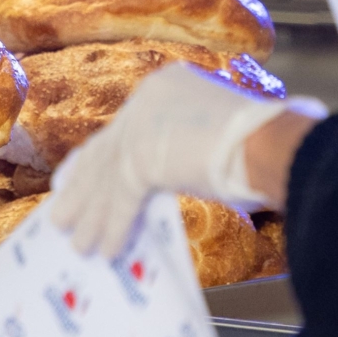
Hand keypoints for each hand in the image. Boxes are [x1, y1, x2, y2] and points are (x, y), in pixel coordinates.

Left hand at [47, 63, 326, 259]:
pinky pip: (122, 200)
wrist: (273, 143)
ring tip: (77, 241)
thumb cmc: (266, 140)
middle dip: (82, 186)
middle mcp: (146, 99)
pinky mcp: (142, 157)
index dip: (100, 156)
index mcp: (166, 86)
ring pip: (106, 178)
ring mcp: (141, 126)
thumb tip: (182, 167)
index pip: (124, 128)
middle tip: (64, 211)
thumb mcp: (217, 134)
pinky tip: (105, 250)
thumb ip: (188, 146)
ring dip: (90, 214)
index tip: (80, 174)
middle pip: (106, 151)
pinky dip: (113, 227)